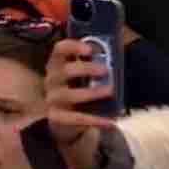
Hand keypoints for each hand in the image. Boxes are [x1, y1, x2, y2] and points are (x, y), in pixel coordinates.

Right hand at [44, 39, 116, 168]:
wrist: (64, 121)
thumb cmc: (77, 90)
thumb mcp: (83, 77)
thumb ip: (94, 69)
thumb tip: (116, 64)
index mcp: (58, 65)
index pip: (59, 49)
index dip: (73, 47)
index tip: (90, 50)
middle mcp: (52, 80)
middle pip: (65, 71)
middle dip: (86, 69)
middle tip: (105, 70)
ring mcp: (52, 99)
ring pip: (68, 95)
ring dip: (91, 92)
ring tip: (110, 91)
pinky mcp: (57, 117)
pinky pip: (76, 118)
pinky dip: (95, 120)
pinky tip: (110, 122)